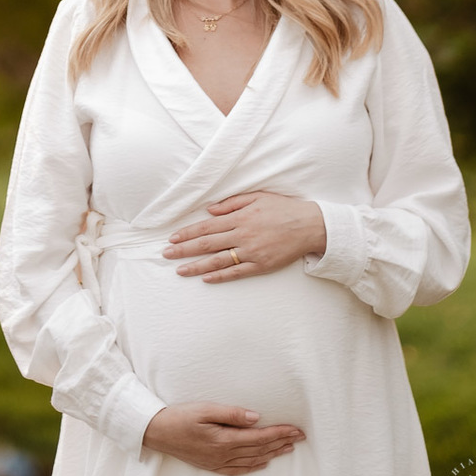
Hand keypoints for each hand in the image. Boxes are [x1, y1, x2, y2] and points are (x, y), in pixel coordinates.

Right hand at [143, 402, 305, 474]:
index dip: (279, 433)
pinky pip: (238, 470)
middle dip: (281, 443)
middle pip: (260, 450)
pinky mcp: (212, 465)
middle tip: (300, 437)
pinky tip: (262, 462)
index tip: (296, 429)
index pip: (259, 437)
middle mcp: (224, 455)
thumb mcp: (205, 409)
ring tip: (288, 448)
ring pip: (252, 460)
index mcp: (224, 440)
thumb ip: (231, 413)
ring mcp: (218, 462)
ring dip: (272, 454)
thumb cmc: (179, 416)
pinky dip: (254, 466)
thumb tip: (256, 417)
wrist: (157, 432)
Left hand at [163, 190, 326, 281]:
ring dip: (196, 266)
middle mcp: (242, 235)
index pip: (206, 227)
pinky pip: (236, 272)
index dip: (187, 233)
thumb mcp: (256, 197)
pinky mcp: (261, 265)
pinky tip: (206, 279)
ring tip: (180, 270)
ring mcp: (251, 252)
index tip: (172, 238)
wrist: (309, 225)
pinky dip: (220, 276)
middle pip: (207, 244)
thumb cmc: (283, 208)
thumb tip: (209, 210)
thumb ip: (231, 203)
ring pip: (218, 261)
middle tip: (166, 255)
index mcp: (239, 218)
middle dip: (184, 250)